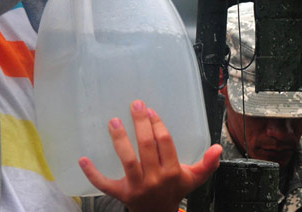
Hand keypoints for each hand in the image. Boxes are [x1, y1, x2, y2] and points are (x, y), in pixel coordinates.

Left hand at [79, 100, 221, 211]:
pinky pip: (104, 184)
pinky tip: (83, 158)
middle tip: (135, 105)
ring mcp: (136, 188)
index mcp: (172, 172)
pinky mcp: (121, 194)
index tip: (151, 111)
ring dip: (120, 140)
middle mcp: (155, 180)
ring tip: (114, 121)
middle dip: (141, 124)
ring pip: (128, 161)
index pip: (165, 144)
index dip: (158, 126)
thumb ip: (208, 163)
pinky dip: (92, 173)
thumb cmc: (175, 190)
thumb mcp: (195, 178)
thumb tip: (218, 147)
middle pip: (146, 148)